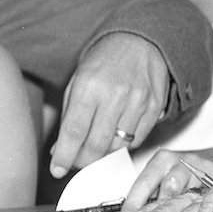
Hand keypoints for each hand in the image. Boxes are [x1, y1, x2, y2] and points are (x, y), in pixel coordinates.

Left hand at [51, 33, 169, 177]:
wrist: (140, 41)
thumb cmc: (103, 62)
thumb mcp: (77, 82)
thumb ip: (67, 117)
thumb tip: (59, 151)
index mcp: (89, 87)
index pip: (73, 131)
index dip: (64, 156)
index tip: (57, 170)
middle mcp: (115, 96)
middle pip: (96, 145)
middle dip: (82, 161)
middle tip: (74, 163)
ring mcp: (138, 102)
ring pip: (117, 147)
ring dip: (101, 156)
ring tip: (92, 151)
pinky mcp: (155, 108)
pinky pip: (137, 140)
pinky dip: (122, 146)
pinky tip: (113, 138)